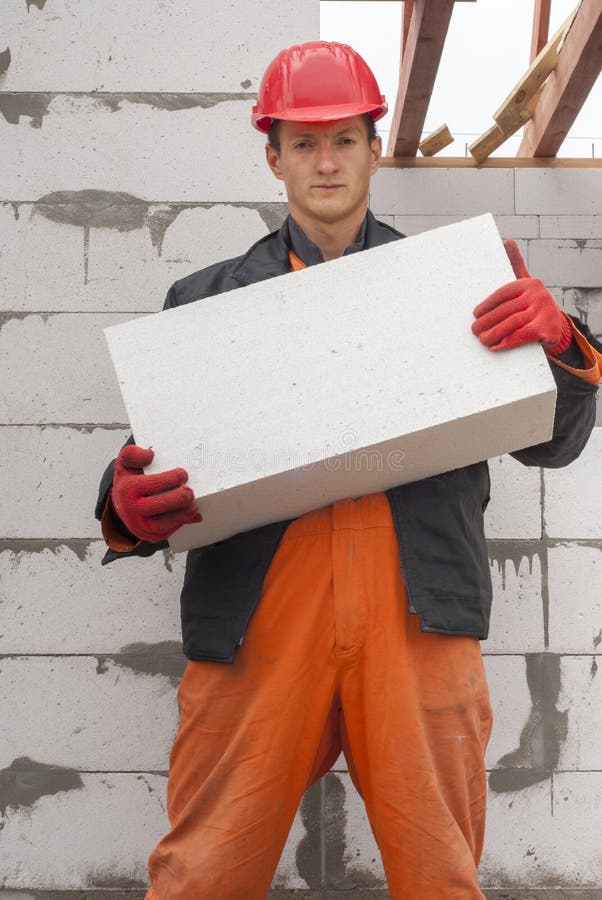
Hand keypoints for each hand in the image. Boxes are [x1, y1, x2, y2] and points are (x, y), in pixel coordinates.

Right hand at [111, 444, 201, 542]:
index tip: (182, 474)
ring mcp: (138, 525)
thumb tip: (150, 454)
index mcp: (126, 489)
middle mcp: (130, 509)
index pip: (150, 484)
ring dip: (181, 515)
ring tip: (193, 505)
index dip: (168, 479)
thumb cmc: (129, 480)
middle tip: (189, 491)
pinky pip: (166, 532)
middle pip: (156, 506)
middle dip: (177, 499)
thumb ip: (133, 453)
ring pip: (161, 524)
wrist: (121, 502)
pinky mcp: (148, 534)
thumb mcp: (125, 463)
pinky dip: (179, 523)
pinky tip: (189, 513)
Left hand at [471, 239, 571, 354]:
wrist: (556, 328)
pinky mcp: (547, 329)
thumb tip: (506, 241)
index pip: (503, 293)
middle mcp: (539, 295)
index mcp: (530, 284)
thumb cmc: (533, 306)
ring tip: (482, 339)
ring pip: (512, 323)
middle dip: (487, 321)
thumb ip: (515, 266)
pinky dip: (506, 342)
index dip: (487, 304)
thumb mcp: (526, 286)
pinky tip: (496, 346)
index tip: (475, 313)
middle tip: (474, 330)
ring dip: (494, 333)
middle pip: (506, 310)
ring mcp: (544, 312)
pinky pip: (521, 336)